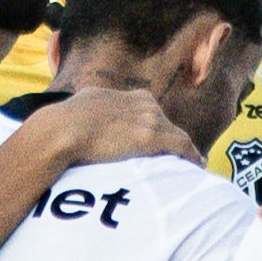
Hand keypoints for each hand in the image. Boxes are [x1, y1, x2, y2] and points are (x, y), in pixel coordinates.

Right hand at [30, 85, 203, 167]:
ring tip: (193, 163)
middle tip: (179, 157)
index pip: (152, 112)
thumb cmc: (66, 121)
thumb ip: (96, 104)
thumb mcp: (86, 102)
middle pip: (166, 124)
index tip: (160, 139)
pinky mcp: (151, 137)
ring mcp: (149, 119)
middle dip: (172, 140)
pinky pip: (181, 146)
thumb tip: (87, 103)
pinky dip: (191, 155)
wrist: (63, 129)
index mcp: (129, 95)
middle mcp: (143, 103)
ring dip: (185, 150)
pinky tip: (198, 165)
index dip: (158, 127)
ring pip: (176, 135)